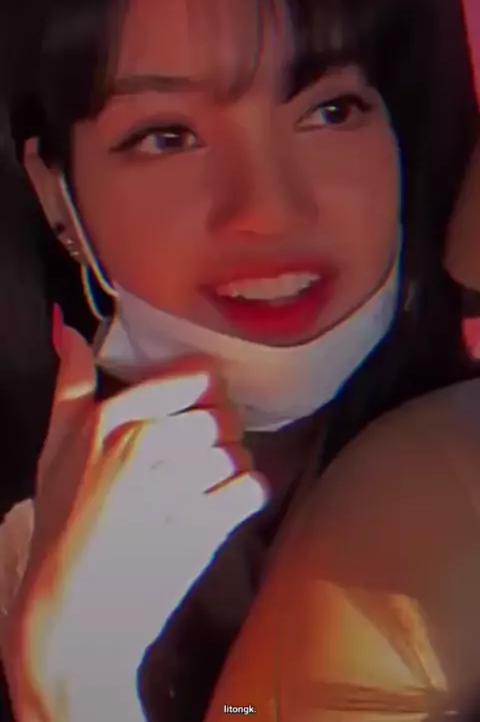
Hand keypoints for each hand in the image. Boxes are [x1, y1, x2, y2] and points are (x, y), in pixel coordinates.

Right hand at [4, 310, 266, 721]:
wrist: (73, 616)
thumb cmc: (63, 526)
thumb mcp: (55, 448)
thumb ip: (69, 384)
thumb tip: (65, 325)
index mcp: (113, 418)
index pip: (198, 378)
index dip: (206, 396)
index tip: (196, 415)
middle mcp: (145, 444)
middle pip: (225, 415)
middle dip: (218, 436)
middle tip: (196, 461)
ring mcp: (175, 487)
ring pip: (240, 450)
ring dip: (232, 468)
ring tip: (204, 487)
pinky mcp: (202, 528)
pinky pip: (254, 487)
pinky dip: (248, 495)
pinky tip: (223, 505)